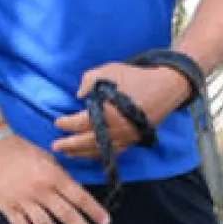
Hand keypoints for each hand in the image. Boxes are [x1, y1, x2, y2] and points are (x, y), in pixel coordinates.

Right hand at [0, 133, 111, 223]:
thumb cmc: (23, 151)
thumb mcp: (48, 159)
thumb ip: (62, 177)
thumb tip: (77, 194)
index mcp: (53, 176)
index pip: (79, 196)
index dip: (94, 210)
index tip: (105, 222)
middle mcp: (40, 189)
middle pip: (65, 213)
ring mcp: (23, 200)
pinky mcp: (8, 206)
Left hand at [52, 62, 191, 161]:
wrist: (167, 87)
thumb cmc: (137, 77)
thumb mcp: (110, 70)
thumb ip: (90, 80)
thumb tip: (79, 94)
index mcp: (108, 112)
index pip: (81, 123)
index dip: (66, 124)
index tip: (57, 122)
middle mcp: (117, 128)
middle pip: (87, 141)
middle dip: (69, 145)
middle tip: (55, 146)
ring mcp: (126, 136)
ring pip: (100, 150)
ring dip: (82, 153)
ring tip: (68, 154)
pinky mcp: (134, 139)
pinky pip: (114, 151)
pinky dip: (100, 154)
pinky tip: (90, 153)